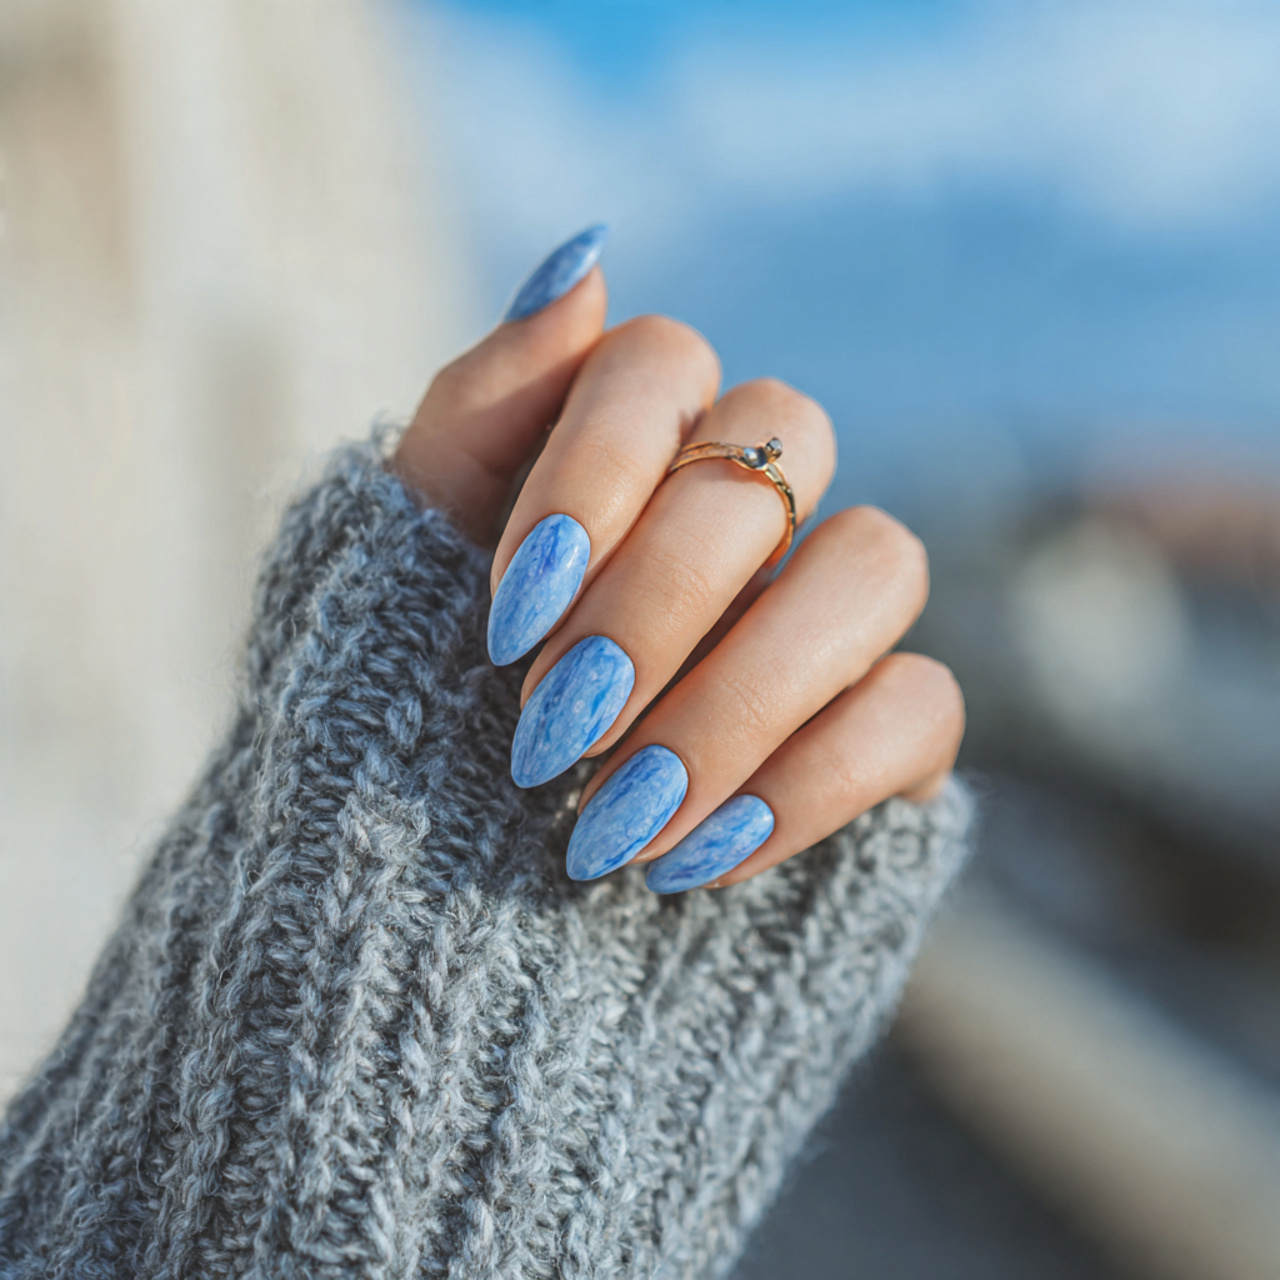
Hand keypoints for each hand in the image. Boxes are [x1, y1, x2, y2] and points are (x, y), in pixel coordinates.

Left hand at [395, 228, 963, 891]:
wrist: (453, 904)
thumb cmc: (419, 710)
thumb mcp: (407, 562)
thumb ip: (482, 407)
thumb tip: (585, 252)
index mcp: (633, 446)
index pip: (662, 360)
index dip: (594, 473)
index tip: (508, 618)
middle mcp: (747, 504)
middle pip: (781, 448)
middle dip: (660, 600)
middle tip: (554, 731)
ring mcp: (825, 610)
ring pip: (879, 560)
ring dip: (741, 696)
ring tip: (618, 825)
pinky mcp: (885, 723)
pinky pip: (920, 705)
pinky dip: (809, 783)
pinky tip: (697, 859)